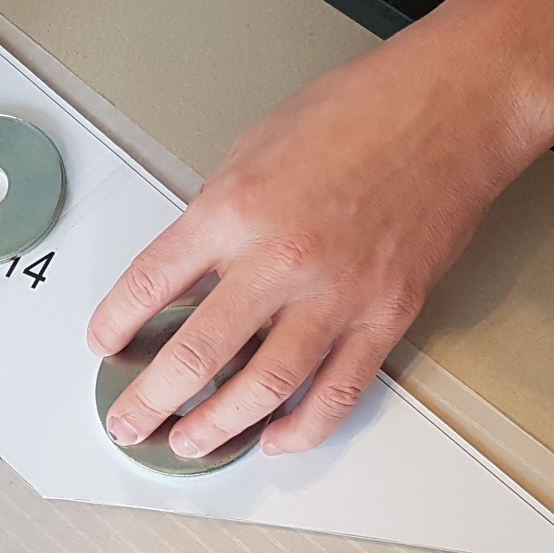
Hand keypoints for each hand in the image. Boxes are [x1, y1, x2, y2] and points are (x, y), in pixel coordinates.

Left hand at [87, 0, 553, 457]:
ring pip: (261, 390)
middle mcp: (277, 259)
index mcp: (232, 209)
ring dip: (216, 428)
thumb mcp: (254, 148)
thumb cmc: (360, 111)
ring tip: (190, 444)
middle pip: (193, 355)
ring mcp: (335, 295)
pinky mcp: (386, 315)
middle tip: (128, 423)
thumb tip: (190, 272)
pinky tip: (276, 439)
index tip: (102, 347)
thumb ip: (217, 216)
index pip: (148, 285)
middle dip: (149, 401)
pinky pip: (336, 391)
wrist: (451, 108)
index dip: (115, 326)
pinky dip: (303, 427)